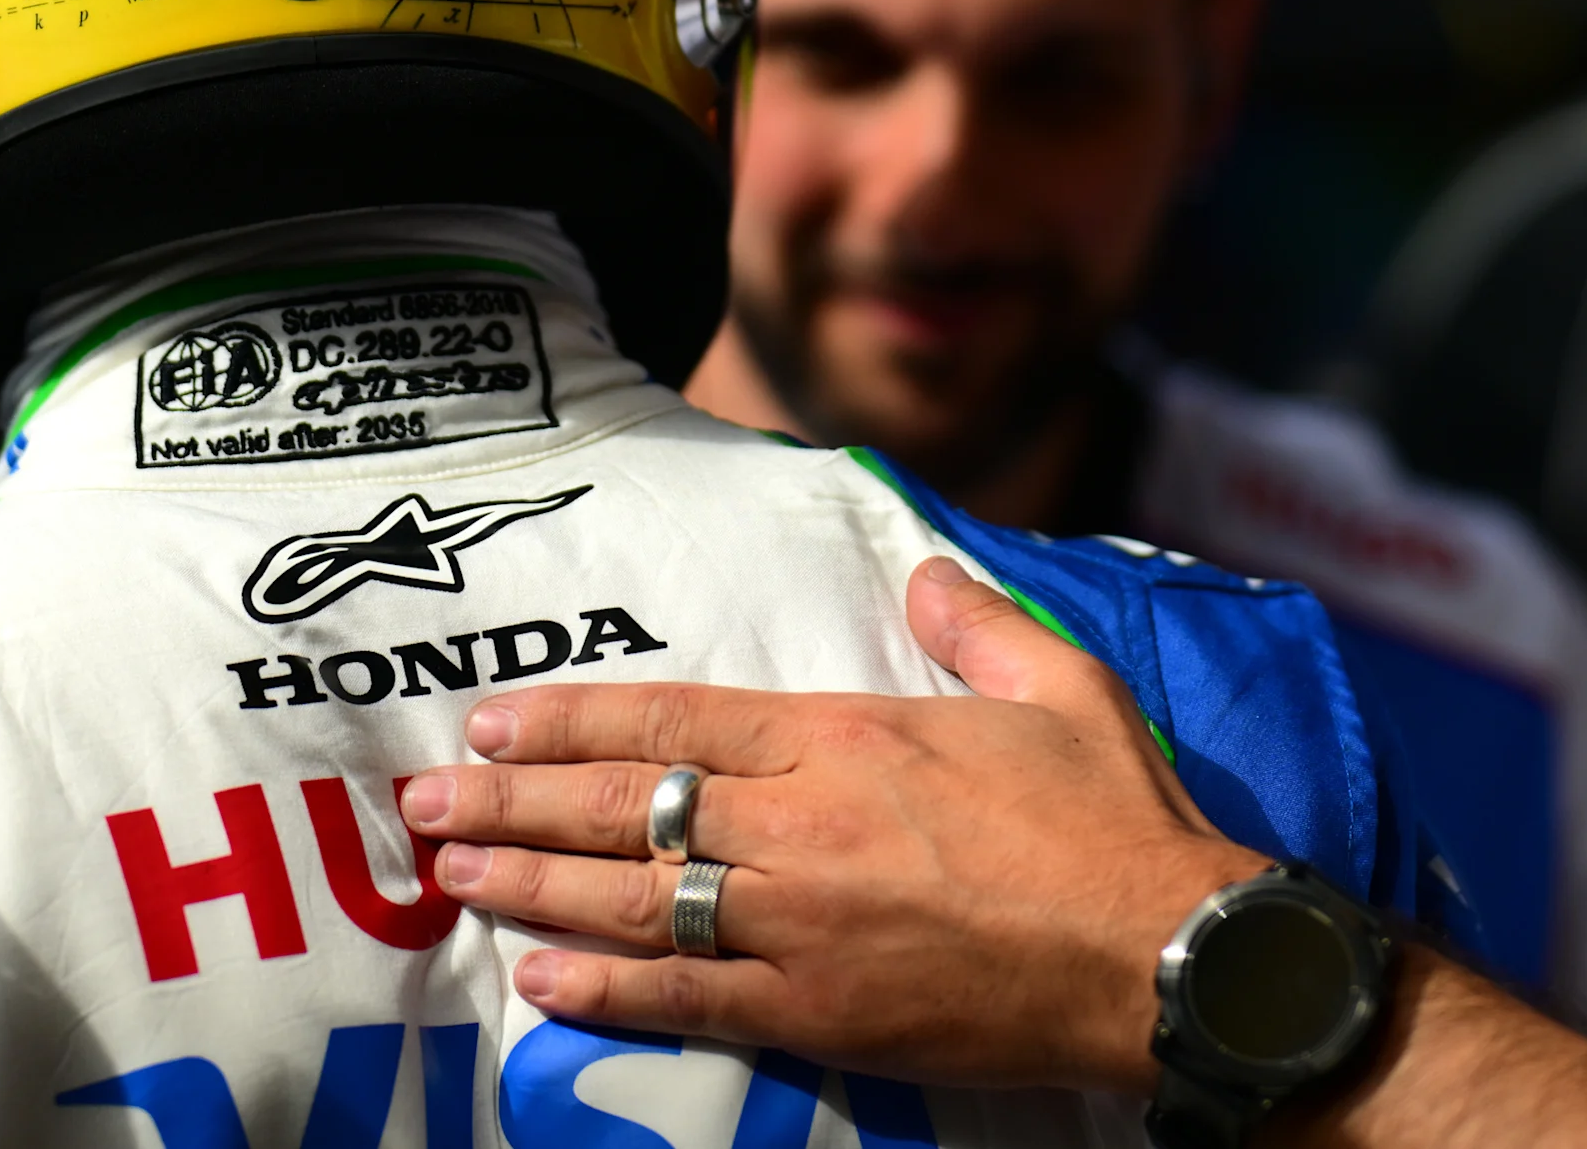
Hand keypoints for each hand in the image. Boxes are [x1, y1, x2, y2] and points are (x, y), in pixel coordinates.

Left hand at [400, 556, 1266, 1092]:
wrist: (1166, 957)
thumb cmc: (1118, 823)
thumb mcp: (1063, 688)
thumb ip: (978, 624)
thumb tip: (925, 574)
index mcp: (850, 734)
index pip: (675, 716)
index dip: (570, 721)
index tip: (491, 723)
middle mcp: (805, 822)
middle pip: (626, 806)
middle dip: (510, 805)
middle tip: (420, 807)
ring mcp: (805, 923)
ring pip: (633, 899)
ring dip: (528, 888)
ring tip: (451, 879)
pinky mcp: (823, 1012)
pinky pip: (687, 998)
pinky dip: (604, 989)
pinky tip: (538, 981)